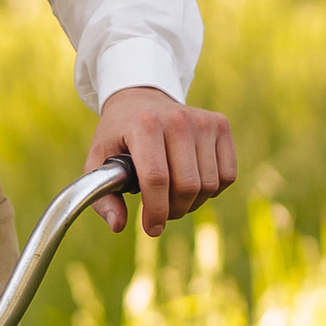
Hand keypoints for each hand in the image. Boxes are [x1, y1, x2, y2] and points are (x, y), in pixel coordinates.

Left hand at [86, 86, 235, 237]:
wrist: (141, 97)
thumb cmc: (118, 134)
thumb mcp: (97, 159)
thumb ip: (103, 196)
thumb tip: (118, 225)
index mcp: (144, 125)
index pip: (157, 179)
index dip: (156, 211)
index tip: (151, 228)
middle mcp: (177, 119)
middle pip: (187, 186)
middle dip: (173, 211)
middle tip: (161, 213)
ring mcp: (203, 121)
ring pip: (209, 185)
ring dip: (192, 203)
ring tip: (174, 198)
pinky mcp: (221, 125)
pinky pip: (227, 175)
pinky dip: (212, 190)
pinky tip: (192, 182)